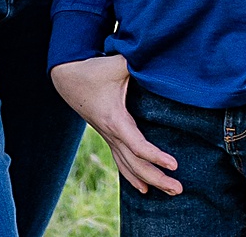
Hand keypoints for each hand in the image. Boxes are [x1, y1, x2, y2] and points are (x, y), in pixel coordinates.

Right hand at [50, 55, 181, 195]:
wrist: (67, 77)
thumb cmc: (93, 69)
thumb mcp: (116, 64)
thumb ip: (136, 60)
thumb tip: (158, 54)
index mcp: (115, 119)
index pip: (138, 146)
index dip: (156, 157)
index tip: (174, 164)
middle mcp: (111, 133)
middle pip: (135, 164)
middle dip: (157, 178)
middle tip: (179, 189)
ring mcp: (108, 137)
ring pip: (128, 167)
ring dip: (149, 181)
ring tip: (170, 191)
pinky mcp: (108, 136)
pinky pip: (121, 161)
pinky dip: (132, 176)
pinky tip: (143, 188)